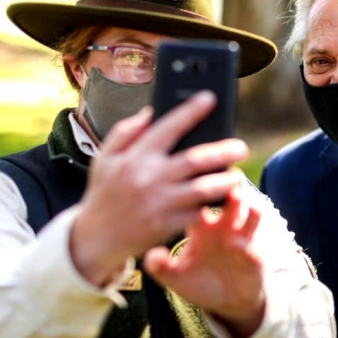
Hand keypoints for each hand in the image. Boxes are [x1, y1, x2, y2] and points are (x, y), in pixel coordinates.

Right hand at [69, 91, 248, 286]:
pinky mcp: (166, 225)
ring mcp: (159, 203)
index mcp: (135, 157)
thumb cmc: (104, 193)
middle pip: (195, 159)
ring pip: (203, 189)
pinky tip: (224, 198)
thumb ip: (125, 132)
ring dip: (226, 181)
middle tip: (242, 147)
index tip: (210, 98)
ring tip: (237, 175)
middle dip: (224, 151)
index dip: (191, 111)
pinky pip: (197, 212)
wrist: (95, 238)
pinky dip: (212, 204)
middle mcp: (149, 177)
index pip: (168, 127)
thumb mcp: (104, 159)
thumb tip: (150, 112)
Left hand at [143, 179, 266, 337]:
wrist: (226, 301)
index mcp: (202, 228)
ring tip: (250, 209)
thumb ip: (161, 267)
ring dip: (250, 212)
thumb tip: (151, 255)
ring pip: (249, 218)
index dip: (197, 194)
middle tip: (228, 188)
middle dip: (229, 193)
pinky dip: (248, 245)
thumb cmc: (199, 282)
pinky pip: (252, 248)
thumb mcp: (176, 277)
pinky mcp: (253, 258)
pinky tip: (240, 245)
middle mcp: (223, 228)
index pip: (199, 203)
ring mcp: (240, 240)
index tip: (192, 185)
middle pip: (228, 203)